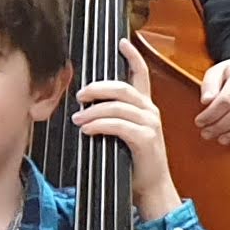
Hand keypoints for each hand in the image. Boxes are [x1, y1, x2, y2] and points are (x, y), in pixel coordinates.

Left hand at [71, 53, 183, 217]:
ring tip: (77, 119)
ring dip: (93, 111)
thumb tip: (85, 109)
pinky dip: (100, 125)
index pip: (141, 74)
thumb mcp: (123, 134)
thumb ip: (112, 118)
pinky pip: (118, 125)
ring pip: (118, 106)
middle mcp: (150, 111)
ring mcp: (150, 124)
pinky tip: (88, 130)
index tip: (122, 41)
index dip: (133, 56)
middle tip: (79, 95)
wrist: (152, 188)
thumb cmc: (134, 162)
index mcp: (146, 107)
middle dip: (97, 88)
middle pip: (122, 88)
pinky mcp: (145, 139)